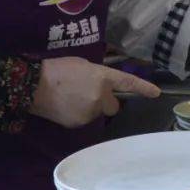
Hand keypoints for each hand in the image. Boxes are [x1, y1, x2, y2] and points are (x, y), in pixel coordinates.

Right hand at [30, 57, 160, 127]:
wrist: (33, 86)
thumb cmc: (58, 69)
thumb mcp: (84, 66)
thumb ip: (99, 76)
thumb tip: (105, 85)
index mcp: (102, 77)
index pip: (128, 83)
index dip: (143, 88)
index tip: (156, 93)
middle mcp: (100, 96)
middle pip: (113, 106)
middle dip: (106, 102)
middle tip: (89, 93)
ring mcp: (90, 112)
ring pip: (98, 113)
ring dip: (91, 107)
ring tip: (72, 97)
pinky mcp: (78, 123)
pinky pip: (85, 119)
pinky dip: (79, 114)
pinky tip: (66, 106)